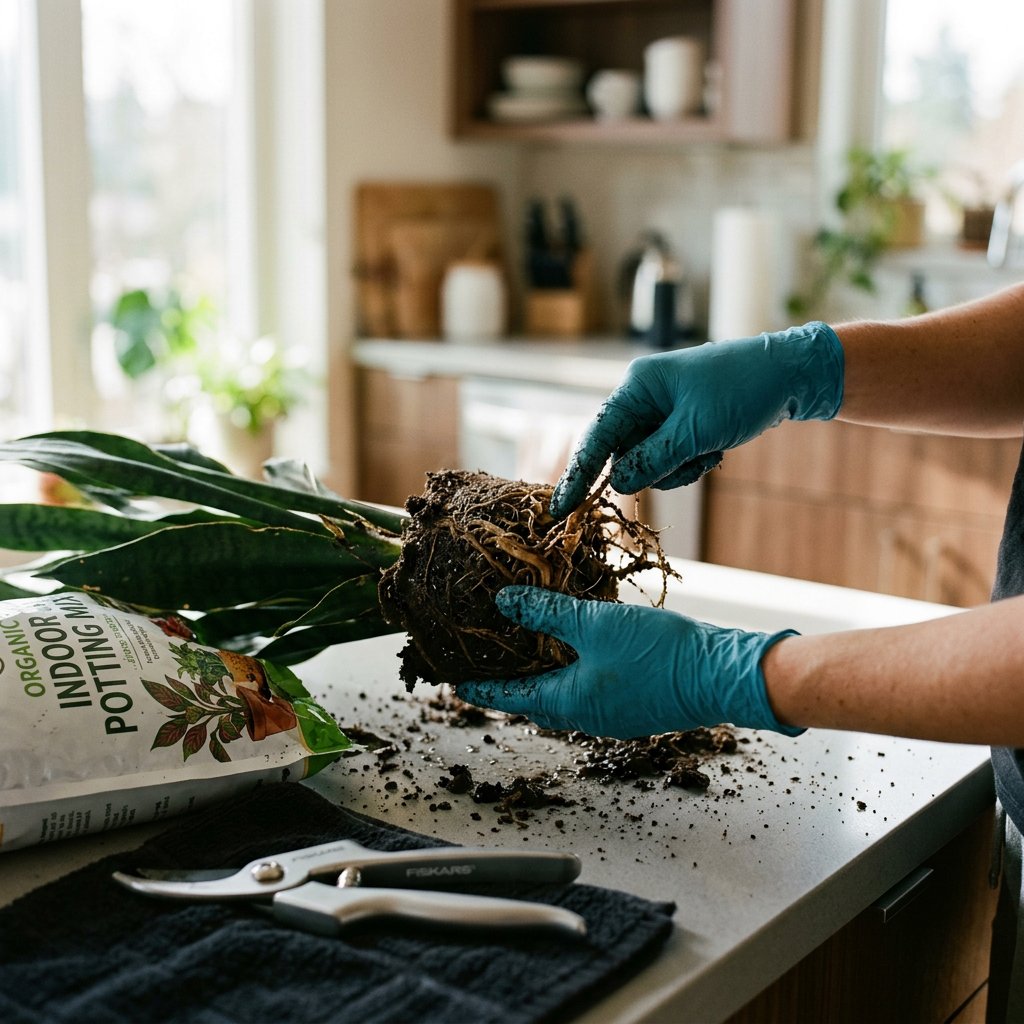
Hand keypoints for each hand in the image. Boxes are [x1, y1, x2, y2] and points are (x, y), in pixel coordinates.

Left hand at [454, 586, 803, 738]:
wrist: (722, 674)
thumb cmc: (660, 654)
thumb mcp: (595, 624)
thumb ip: (547, 613)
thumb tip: (505, 603)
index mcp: (569, 703)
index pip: (509, 699)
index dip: (481, 688)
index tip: (456, 683)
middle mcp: (587, 716)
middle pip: (535, 702)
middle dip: (510, 685)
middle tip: (490, 664)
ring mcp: (613, 714)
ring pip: (564, 697)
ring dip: (543, 677)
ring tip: (528, 652)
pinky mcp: (635, 703)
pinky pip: (590, 690)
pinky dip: (572, 672)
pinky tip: (578, 648)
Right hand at [551, 322, 843, 517]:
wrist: (792, 375)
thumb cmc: (743, 392)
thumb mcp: (696, 432)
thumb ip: (652, 460)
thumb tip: (617, 482)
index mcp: (638, 386)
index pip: (597, 436)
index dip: (578, 474)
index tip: (560, 508)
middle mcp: (643, 396)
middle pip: (624, 453)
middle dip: (654, 469)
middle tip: (691, 460)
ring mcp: (662, 410)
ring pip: (648, 461)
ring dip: (677, 468)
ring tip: (710, 451)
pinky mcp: (681, 423)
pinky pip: (669, 457)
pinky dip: (690, 462)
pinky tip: (716, 448)